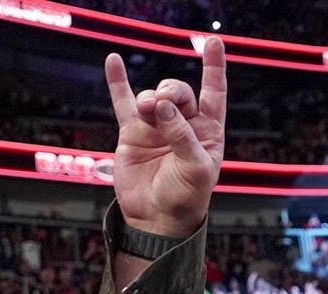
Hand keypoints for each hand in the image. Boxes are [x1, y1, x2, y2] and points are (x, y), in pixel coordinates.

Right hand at [105, 37, 226, 237]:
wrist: (156, 217)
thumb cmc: (185, 197)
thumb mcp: (195, 168)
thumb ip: (182, 136)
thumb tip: (163, 107)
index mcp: (207, 130)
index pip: (214, 92)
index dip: (214, 67)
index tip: (212, 42)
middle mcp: (183, 124)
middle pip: (179, 91)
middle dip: (171, 90)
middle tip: (161, 104)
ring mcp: (157, 126)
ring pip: (153, 96)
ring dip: (150, 99)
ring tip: (148, 111)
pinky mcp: (133, 132)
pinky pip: (123, 101)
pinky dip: (118, 81)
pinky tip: (113, 61)